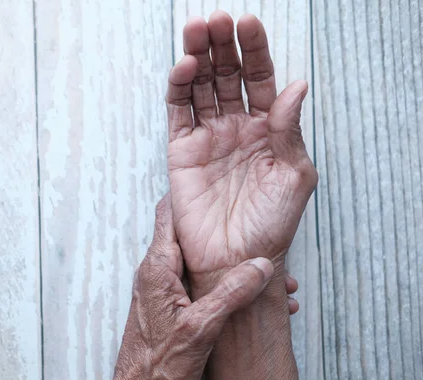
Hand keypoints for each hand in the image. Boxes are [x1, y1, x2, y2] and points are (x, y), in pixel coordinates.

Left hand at [102, 194, 275, 379]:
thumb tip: (259, 265)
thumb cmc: (158, 365)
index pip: (170, 215)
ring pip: (202, 261)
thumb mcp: (200, 328)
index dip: (192, 197)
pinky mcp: (173, 302)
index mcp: (158, 268)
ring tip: (272, 278)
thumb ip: (230, 294)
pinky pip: (202, 282)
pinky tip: (254, 298)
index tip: (217, 186)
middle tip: (261, 235)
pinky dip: (226, 285)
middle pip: (193, 237)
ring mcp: (165, 287)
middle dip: (228, 237)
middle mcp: (158, 272)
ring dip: (234, 266)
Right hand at [166, 12, 317, 295]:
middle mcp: (236, 127)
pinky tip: (183, 68)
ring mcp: (207, 137)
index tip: (249, 24)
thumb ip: (289, 130)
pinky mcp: (181, 151)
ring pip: (200, 87)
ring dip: (197, 57)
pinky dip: (178, 89)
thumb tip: (296, 86)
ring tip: (196, 31)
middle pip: (227, 75)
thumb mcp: (294, 176)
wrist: (236, 259)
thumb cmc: (271, 224)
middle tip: (215, 19)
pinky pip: (178, 113)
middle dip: (222, 46)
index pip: (260, 79)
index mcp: (267, 129)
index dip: (255, 50)